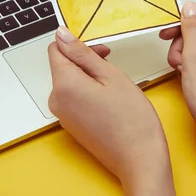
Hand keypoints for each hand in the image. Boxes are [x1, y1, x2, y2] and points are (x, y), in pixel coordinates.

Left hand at [48, 26, 170, 188]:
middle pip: (63, 66)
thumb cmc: (132, 120)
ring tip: (114, 86)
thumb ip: (83, 54)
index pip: (55, 49)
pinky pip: (74, 98)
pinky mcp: (71, 125)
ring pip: (70, 82)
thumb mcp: (111, 76)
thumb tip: (62, 35)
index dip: (78, 44)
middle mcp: (56, 101)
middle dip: (85, 60)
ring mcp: (62, 115)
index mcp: (63, 85)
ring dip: (89, 76)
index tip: (100, 50)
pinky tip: (110, 100)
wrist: (139, 160)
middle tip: (112, 65)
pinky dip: (89, 92)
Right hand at [159, 2, 195, 141]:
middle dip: (181, 41)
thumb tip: (189, 5)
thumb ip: (191, 27)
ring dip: (183, 55)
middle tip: (180, 60)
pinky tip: (187, 78)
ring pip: (195, 44)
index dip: (181, 20)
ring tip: (184, 72)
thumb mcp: (195, 55)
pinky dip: (189, 65)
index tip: (166, 34)